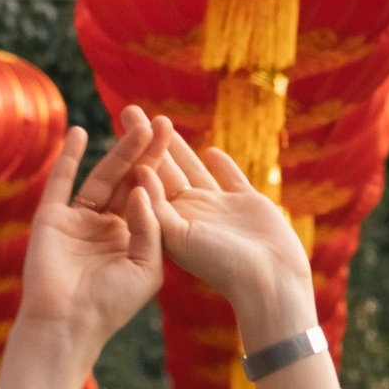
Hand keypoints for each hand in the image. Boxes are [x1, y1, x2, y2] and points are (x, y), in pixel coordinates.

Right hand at [17, 110, 163, 350]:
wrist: (67, 324)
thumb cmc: (111, 305)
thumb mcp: (147, 268)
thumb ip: (151, 229)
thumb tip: (145, 189)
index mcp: (132, 238)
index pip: (150, 197)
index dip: (162, 169)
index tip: (177, 142)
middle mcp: (107, 225)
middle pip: (130, 180)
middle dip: (146, 152)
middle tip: (164, 122)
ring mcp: (79, 219)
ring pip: (102, 177)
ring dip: (119, 151)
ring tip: (136, 123)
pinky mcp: (53, 217)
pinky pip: (61, 181)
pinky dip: (67, 157)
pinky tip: (79, 132)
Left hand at [141, 130, 315, 344]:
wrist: (270, 278)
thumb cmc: (222, 264)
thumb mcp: (179, 238)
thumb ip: (158, 206)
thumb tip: (139, 173)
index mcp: (171, 224)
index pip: (146, 182)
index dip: (133, 153)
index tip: (119, 125)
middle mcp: (192, 215)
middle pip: (165, 171)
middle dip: (148, 142)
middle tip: (130, 111)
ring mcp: (220, 210)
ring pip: (194, 170)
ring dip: (179, 147)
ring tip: (163, 120)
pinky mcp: (248, 205)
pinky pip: (230, 179)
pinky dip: (222, 165)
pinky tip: (211, 150)